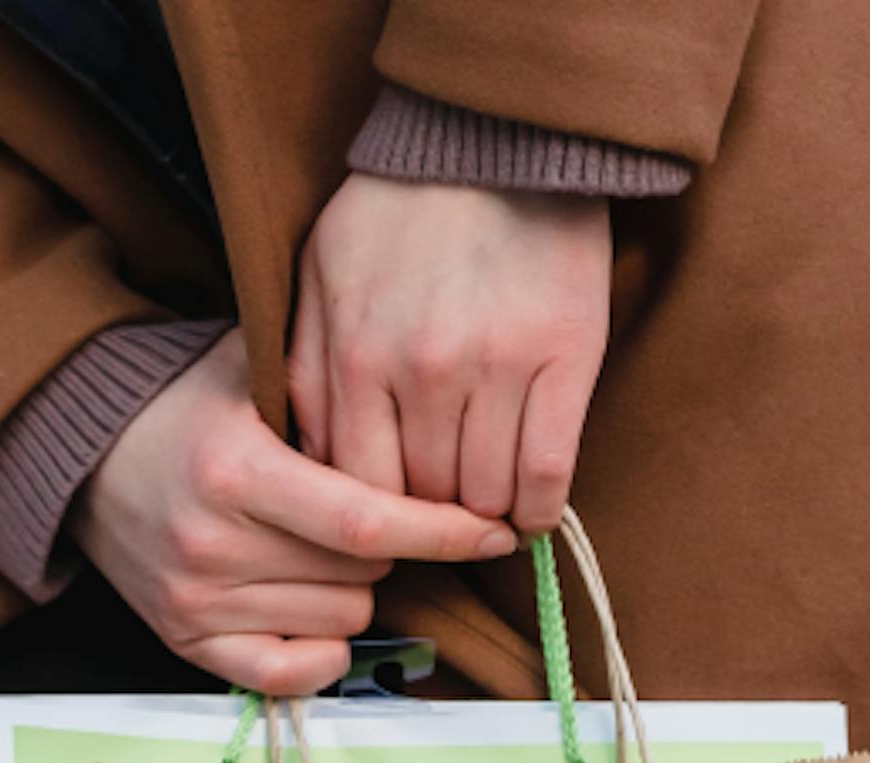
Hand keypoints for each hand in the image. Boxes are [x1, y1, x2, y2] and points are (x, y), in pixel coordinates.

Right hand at [75, 331, 519, 694]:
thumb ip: (331, 389)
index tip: (493, 532)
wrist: (85, 454)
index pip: (364, 522)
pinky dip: (320, 655)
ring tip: (318, 552)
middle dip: (386, 552)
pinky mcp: (182, 640)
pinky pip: (286, 676)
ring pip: (338, 625)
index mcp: (236, 472)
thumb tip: (437, 417)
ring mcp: (195, 601)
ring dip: (352, 595)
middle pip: (359, 579)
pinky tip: (318, 618)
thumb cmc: (185, 407)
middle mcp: (212, 545)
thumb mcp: (249, 370)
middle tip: (359, 516)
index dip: (440, 532)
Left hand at [290, 173, 610, 533]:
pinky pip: (549, 471)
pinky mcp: (564, 358)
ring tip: (487, 500)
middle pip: (423, 499)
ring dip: (486, 513)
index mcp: (356, 358)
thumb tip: (307, 452)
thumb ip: (305, 366)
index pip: (357, 486)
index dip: (374, 517)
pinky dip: (540, 506)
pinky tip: (533, 507)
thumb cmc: (398, 207)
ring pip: (486, 495)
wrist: (492, 139)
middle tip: (441, 508)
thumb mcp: (319, 275)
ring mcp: (497, 368)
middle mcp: (422, 373)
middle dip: (428, 516)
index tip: (390, 516)